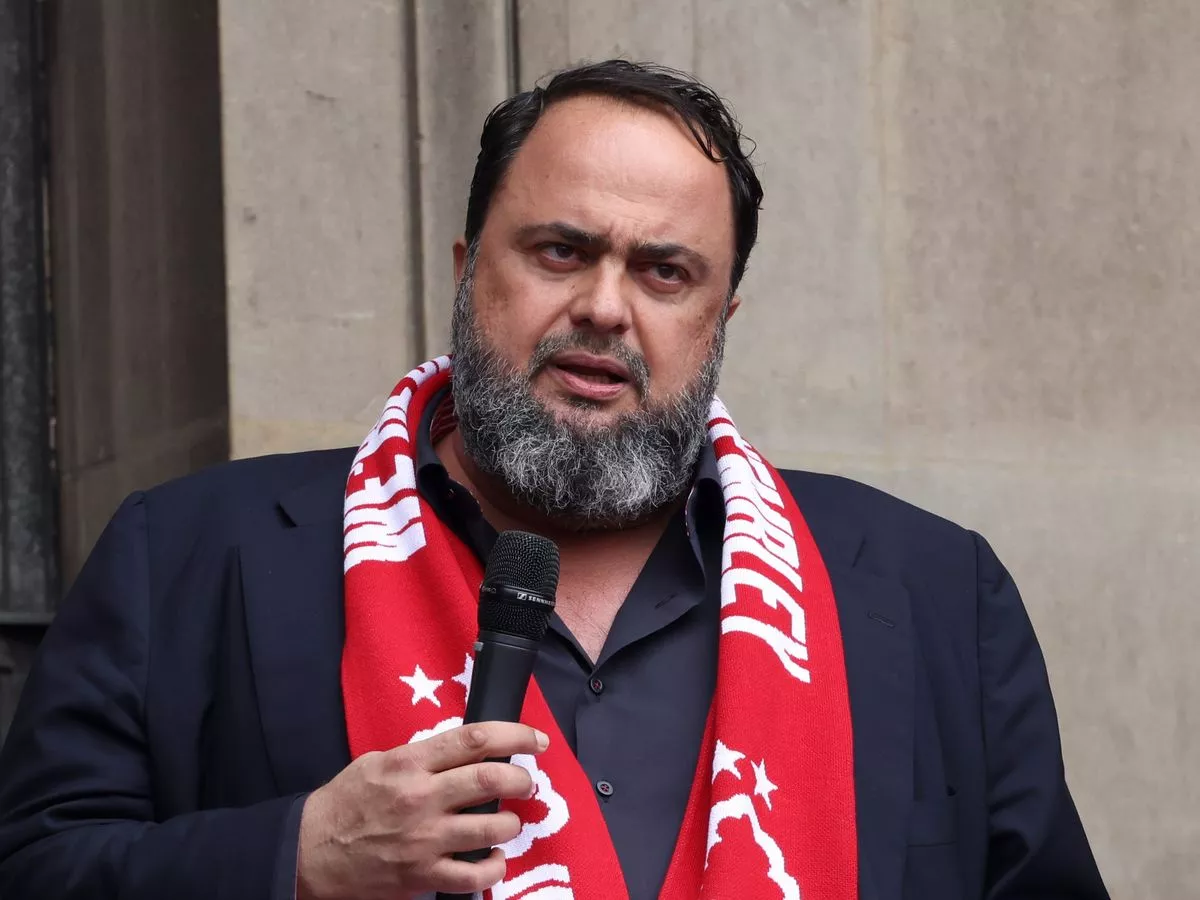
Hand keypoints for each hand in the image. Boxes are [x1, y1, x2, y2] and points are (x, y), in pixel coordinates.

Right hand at [295, 721, 548, 899]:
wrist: (309, 851)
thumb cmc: (344, 802)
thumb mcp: (379, 762)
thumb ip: (421, 756)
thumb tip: (465, 751)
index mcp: (410, 763)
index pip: (474, 739)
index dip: (515, 735)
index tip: (536, 740)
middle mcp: (421, 798)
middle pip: (490, 779)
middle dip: (522, 780)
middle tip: (528, 783)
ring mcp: (424, 840)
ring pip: (490, 828)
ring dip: (511, 823)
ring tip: (510, 821)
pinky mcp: (422, 875)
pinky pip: (473, 876)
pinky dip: (494, 868)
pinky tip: (495, 859)